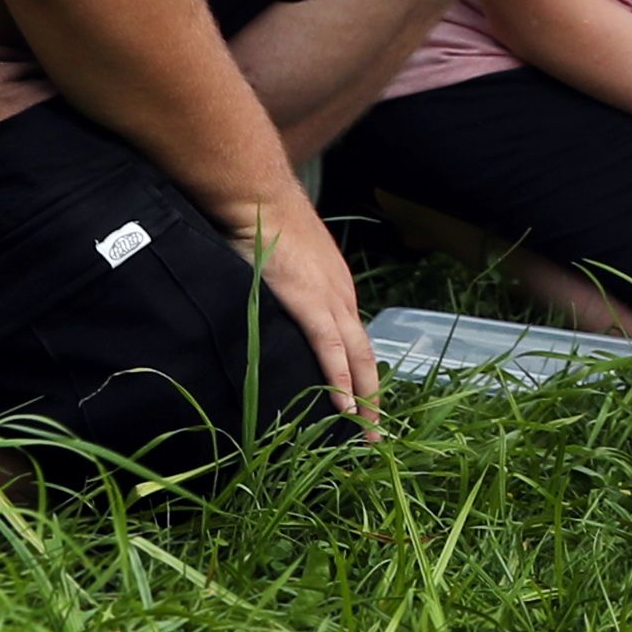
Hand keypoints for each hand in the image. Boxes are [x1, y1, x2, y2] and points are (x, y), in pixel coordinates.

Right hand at [236, 193, 382, 438]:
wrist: (256, 197)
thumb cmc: (261, 225)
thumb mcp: (278, 267)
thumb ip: (279, 295)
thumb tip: (266, 318)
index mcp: (335, 290)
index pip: (354, 341)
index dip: (360, 374)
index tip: (362, 405)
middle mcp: (342, 298)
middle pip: (365, 356)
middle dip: (372, 396)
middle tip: (374, 434)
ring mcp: (330, 301)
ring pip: (356, 359)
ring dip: (363, 398)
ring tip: (367, 432)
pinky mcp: (312, 303)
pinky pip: (331, 350)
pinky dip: (339, 379)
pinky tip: (344, 407)